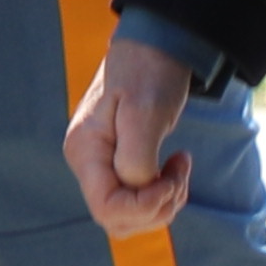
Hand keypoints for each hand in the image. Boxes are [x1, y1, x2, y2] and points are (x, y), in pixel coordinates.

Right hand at [67, 39, 198, 237]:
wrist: (155, 46)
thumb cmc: (149, 73)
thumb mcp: (145, 112)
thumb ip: (136, 157)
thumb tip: (136, 187)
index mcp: (85, 151)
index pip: (107, 208)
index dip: (144, 207)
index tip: (170, 180)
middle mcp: (86, 162)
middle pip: (117, 219)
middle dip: (157, 207)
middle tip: (179, 173)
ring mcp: (101, 165)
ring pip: (130, 215)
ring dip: (163, 202)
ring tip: (179, 167)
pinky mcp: (117, 164)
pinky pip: (138, 199)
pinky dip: (162, 193)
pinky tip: (173, 165)